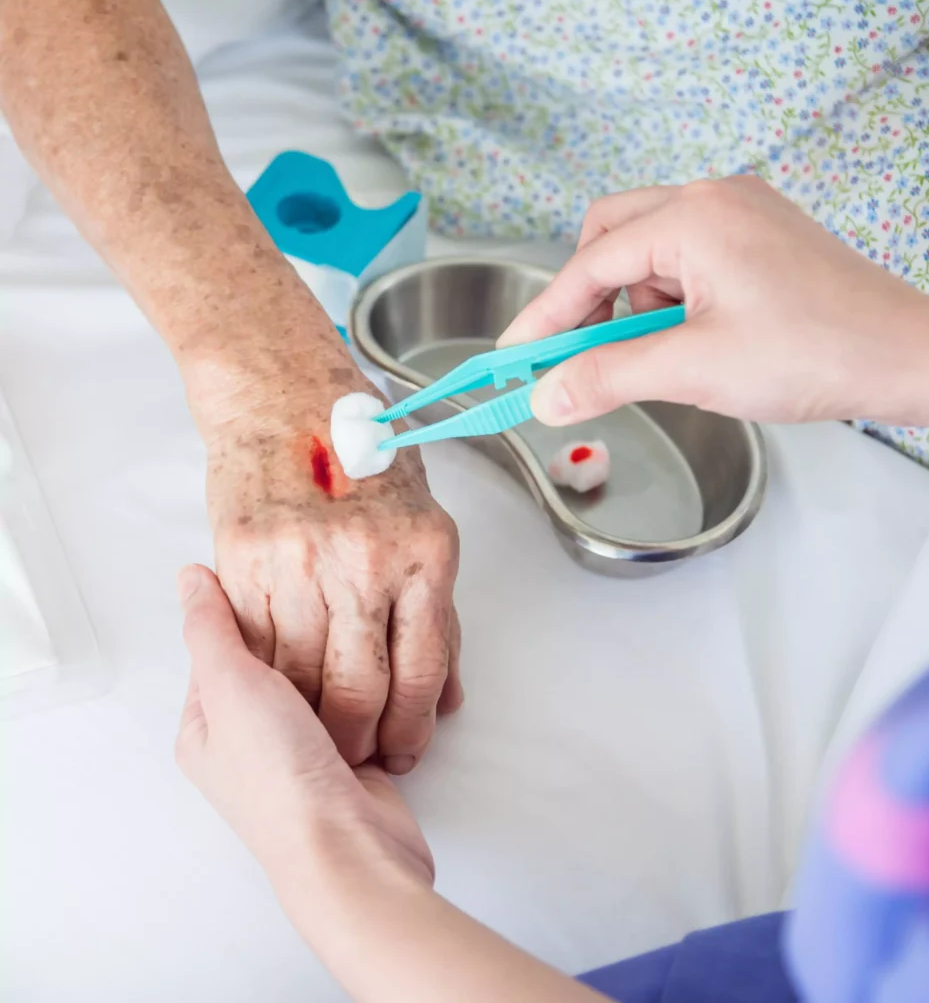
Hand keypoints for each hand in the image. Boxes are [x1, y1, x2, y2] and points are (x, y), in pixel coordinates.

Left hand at [175, 564, 433, 889]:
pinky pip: (359, 705)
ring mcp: (301, 750)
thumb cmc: (280, 778)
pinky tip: (386, 667)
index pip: (222, 646)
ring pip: (322, 681)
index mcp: (207, 725)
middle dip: (305, 634)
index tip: (283, 575)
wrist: (349, 848)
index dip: (251, 610)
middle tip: (331, 597)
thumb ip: (212, 628)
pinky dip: (372, 689)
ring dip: (344, 662)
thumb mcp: (232, 687)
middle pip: (276, 662)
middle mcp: (250, 739)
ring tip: (364, 630)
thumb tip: (188, 579)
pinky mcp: (349, 757)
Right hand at [199, 356, 461, 776]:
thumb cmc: (365, 465)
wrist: (288, 404)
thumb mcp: (425, 530)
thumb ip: (440, 618)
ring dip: (311, 724)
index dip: (412, 728)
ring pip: (304, 679)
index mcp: (426, 555)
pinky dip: (268, 682)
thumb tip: (448, 697)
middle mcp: (366, 562)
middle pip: (361, 689)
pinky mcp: (247, 560)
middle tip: (360, 757)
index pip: (422, 670)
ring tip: (320, 738)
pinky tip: (279, 696)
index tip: (404, 751)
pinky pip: (257, 646)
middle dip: (362, 742)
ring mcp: (303, 562)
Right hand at [499, 178, 928, 428]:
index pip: (589, 263)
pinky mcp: (759, 241)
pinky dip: (671, 305)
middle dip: (588, 300)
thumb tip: (547, 394)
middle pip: (611, 238)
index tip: (515, 356)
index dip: (545, 316)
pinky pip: (689, 263)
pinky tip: (691, 345)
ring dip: (635, 308)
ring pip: (650, 254)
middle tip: (578, 356)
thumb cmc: (816, 351)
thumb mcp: (692, 369)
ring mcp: (742, 216)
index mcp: (693, 217)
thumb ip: (606, 376)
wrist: (906, 358)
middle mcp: (714, 200)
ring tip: (661, 359)